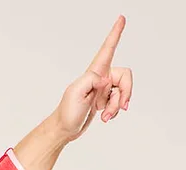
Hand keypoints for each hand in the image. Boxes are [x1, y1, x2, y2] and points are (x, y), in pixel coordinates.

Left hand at [54, 15, 132, 141]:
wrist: (64, 130)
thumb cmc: (66, 113)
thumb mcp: (75, 94)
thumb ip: (91, 80)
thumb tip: (106, 80)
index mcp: (93, 73)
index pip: (106, 50)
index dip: (115, 34)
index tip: (121, 18)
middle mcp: (100, 78)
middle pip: (125, 77)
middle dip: (125, 93)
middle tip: (120, 107)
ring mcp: (103, 89)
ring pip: (123, 91)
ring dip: (118, 105)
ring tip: (105, 115)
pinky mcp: (104, 99)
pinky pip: (120, 101)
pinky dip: (115, 110)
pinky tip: (104, 116)